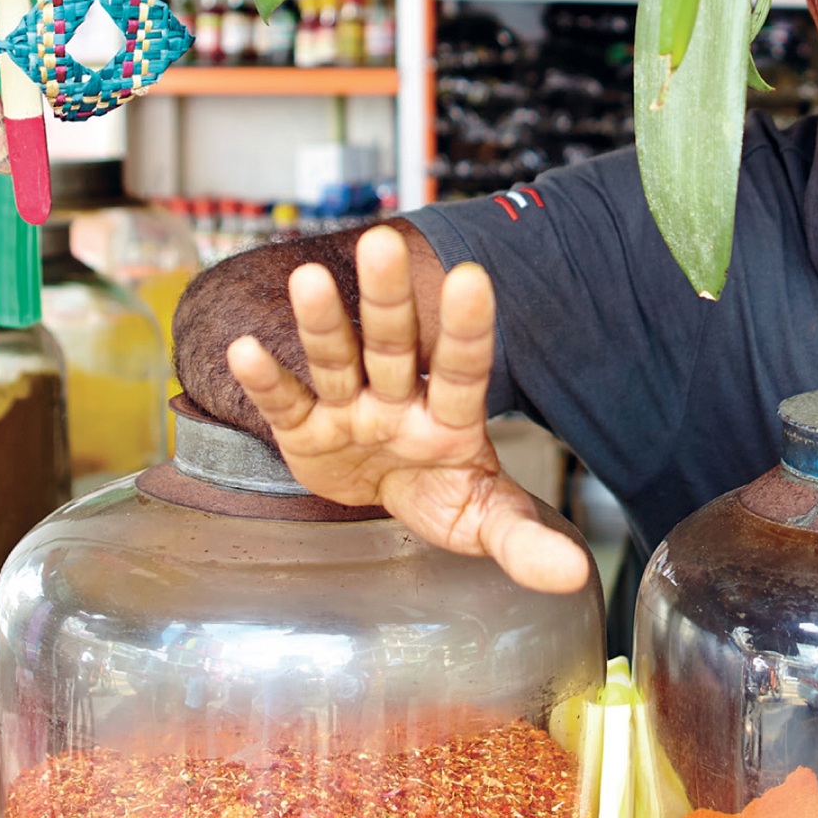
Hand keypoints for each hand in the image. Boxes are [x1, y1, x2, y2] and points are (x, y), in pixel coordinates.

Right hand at [225, 224, 588, 594]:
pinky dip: (266, 380)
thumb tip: (572, 574)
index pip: (464, 369)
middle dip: (390, 299)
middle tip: (383, 243)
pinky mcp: (306, 428)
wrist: (386, 498)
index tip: (472, 278)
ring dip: (323, 322)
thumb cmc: (442, 494)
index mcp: (451, 417)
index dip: (467, 328)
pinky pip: (286, 402)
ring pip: (338, 360)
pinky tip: (245, 350)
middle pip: (396, 345)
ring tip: (308, 280)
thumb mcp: (484, 520)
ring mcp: (350, 409)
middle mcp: (400, 399)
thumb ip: (524, 540)